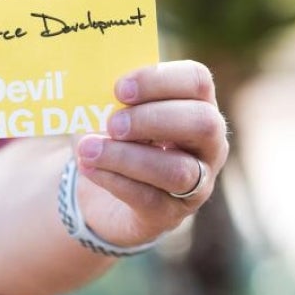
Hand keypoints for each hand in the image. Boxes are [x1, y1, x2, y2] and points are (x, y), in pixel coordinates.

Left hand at [74, 60, 228, 247]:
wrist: (101, 193)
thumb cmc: (112, 137)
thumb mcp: (109, 110)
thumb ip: (106, 93)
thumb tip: (85, 80)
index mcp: (196, 103)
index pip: (197, 81)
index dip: (160, 81)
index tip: (120, 88)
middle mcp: (208, 143)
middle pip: (202, 123)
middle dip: (153, 120)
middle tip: (113, 124)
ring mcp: (197, 183)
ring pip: (178, 170)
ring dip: (128, 157)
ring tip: (88, 148)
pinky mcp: (170, 214)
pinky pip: (149, 199)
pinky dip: (115, 180)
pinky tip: (88, 167)